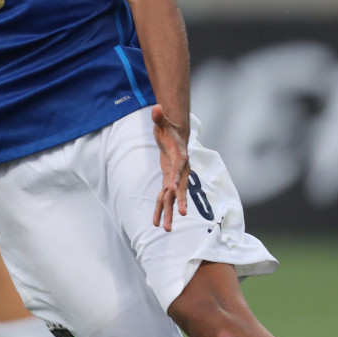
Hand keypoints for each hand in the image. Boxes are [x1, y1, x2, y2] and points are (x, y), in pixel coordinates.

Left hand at [151, 104, 189, 230]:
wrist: (177, 134)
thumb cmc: (169, 128)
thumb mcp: (162, 121)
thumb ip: (159, 116)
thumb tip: (156, 107)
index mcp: (180, 157)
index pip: (178, 169)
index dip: (176, 179)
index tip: (173, 190)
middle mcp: (180, 171)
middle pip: (179, 188)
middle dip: (179, 202)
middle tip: (181, 215)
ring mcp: (175, 177)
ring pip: (172, 198)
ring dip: (169, 213)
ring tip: (166, 229)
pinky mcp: (168, 181)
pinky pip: (164, 197)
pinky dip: (160, 208)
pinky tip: (156, 222)